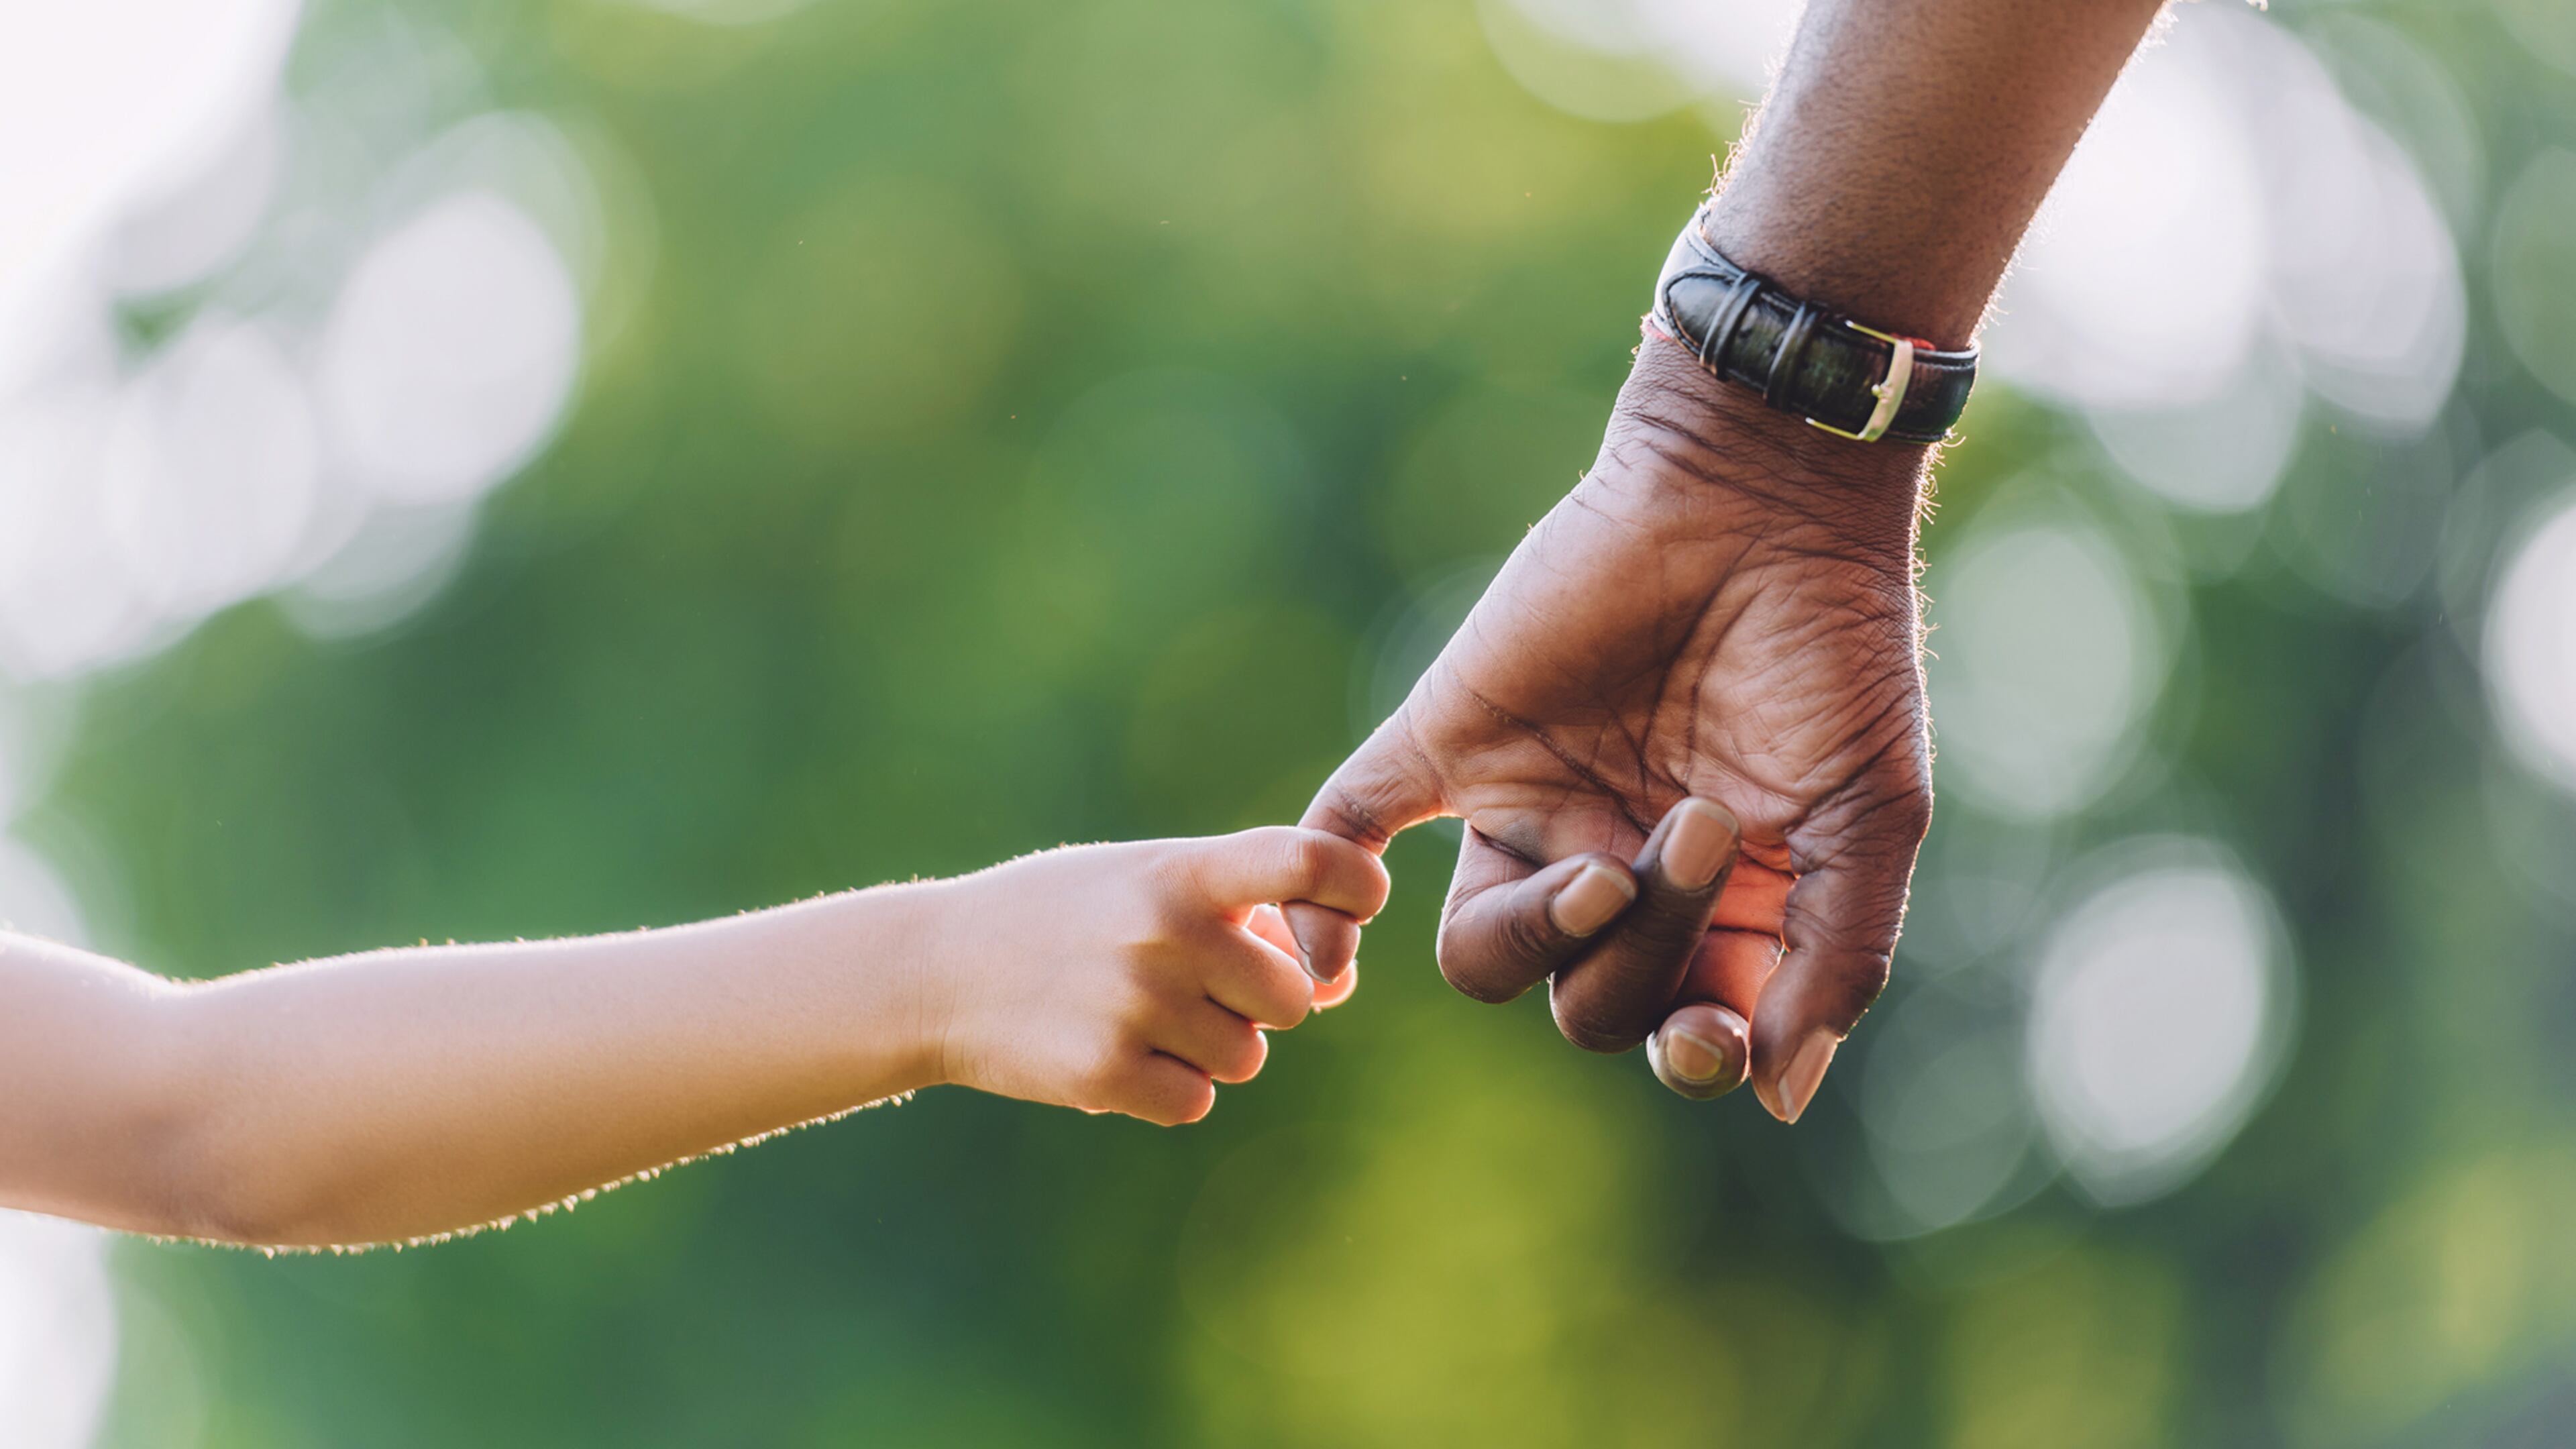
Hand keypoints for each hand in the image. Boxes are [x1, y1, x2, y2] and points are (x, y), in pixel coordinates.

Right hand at [924, 828, 1388, 1124]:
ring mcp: (1136, 1005)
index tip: (1364, 899)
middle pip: (1293, 999)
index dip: (1355, 884)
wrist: (936, 970)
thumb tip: (1338, 985)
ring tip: (1137, 1013)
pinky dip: (1166, 1088)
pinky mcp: (1107, 1073)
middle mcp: (1166, 933)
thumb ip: (1244, 916)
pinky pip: (1195, 1102)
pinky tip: (1113, 1050)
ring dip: (1210, 1049)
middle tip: (1188, 983)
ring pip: (1247, 1058)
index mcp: (1182, 872)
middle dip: (1256, 1001)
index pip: (1307, 862)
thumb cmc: (1068, 918)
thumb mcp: (1146, 883)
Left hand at [1289, 339, 1931, 1121]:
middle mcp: (1612, 868)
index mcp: (1714, 904)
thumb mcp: (1870, 814)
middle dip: (1643, 950)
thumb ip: (1836, 957)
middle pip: (1582, 1004)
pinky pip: (1355, 828)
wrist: (1763, 496)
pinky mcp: (1447, 739)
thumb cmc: (1835, 652)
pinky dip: (1325, 893)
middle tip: (1698, 828)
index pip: (1675, 1031)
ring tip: (1603, 866)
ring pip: (1478, 954)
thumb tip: (1778, 1096)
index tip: (1709, 1035)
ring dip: (1537, 936)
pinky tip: (1324, 959)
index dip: (1687, 1055)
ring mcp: (1526, 807)